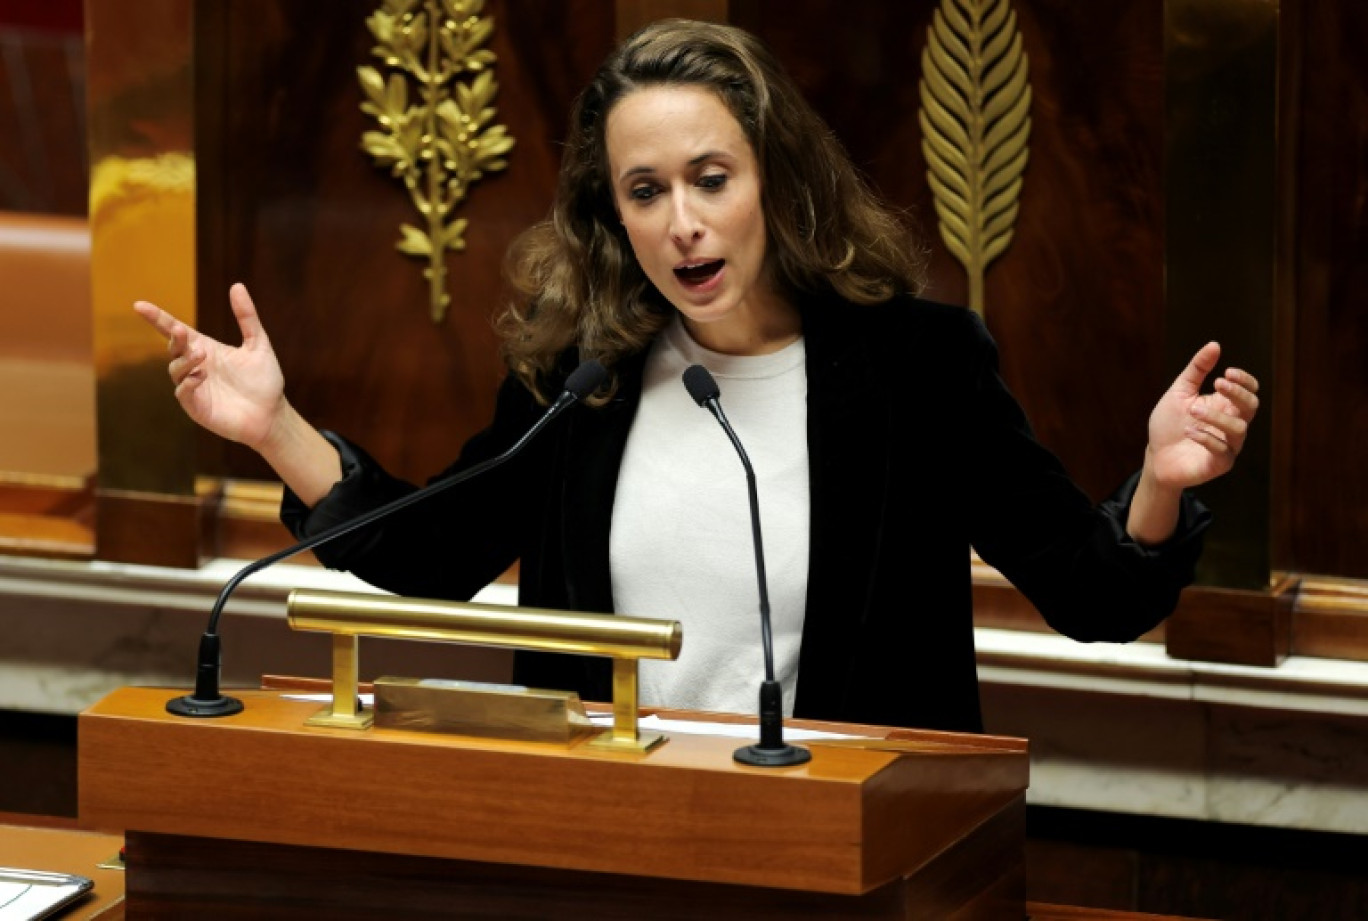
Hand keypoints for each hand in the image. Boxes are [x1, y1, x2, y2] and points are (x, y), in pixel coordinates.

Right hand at [133, 282, 286, 449]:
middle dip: (173, 339)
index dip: (157, 318)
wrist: (272, 415)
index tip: (140, 305)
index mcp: (204, 348)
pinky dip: (188, 383)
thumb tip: (237, 285)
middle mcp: (195, 366)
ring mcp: (194, 387)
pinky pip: (183, 393)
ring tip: (202, 356)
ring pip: (175, 370)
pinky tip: (201, 375)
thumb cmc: (264, 382)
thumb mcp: (258, 344)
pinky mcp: (197, 407)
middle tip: (180, 332)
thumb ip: (247, 317)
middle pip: (173, 348)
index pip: (175, 331)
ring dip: (184, 361)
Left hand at [1145, 341, 1259, 491]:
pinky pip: (1223, 450)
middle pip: (1252, 406)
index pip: (1250, 390)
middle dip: (1237, 393)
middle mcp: (1232, 424)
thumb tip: (1214, 344)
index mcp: (1225, 406)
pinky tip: (1189, 431)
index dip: (1244, 381)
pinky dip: (1206, 438)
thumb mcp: (1180, 392)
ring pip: (1238, 428)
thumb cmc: (1169, 424)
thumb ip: (1197, 370)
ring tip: (1192, 410)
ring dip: (1216, 416)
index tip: (1227, 372)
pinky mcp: (1220, 463)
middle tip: (1217, 383)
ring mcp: (1229, 444)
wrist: (1156, 457)